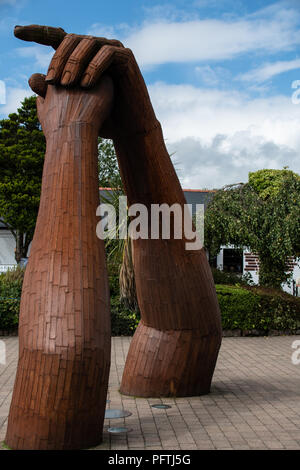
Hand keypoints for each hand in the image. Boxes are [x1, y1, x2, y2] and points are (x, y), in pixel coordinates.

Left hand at [14, 25, 157, 138]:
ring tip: (65, 85)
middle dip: (57, 59)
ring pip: (87, 43)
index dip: (37, 32)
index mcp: (81, 55)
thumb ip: (53, 93)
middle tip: (51, 82)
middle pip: (69, 39)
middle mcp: (95, 47)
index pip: (56, 37)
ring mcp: (112, 49)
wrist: (126, 128)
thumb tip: (32, 78)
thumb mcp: (72, 106)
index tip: (17, 32)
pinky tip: (86, 85)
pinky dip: (94, 68)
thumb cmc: (100, 117)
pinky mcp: (126, 57)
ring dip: (73, 63)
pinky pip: (107, 53)